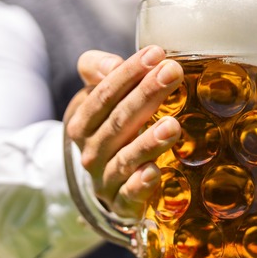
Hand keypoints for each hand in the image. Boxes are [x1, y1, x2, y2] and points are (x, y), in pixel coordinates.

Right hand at [64, 46, 183, 217]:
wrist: (107, 182)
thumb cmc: (110, 128)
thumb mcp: (98, 97)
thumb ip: (100, 71)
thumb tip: (114, 64)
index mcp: (83, 122)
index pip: (104, 94)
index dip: (129, 73)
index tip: (157, 53)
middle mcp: (91, 151)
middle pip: (119, 121)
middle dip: (146, 96)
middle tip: (173, 73)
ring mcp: (106, 179)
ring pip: (126, 158)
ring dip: (148, 142)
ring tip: (172, 125)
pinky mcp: (122, 204)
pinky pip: (129, 195)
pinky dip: (140, 184)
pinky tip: (155, 171)